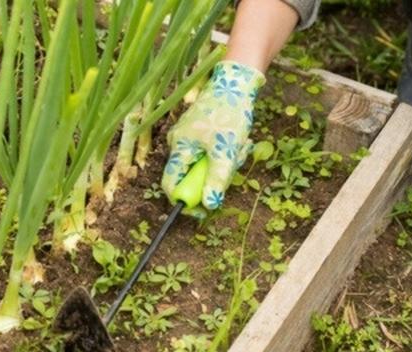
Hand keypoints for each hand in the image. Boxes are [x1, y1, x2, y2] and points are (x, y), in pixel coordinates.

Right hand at [161, 60, 264, 213]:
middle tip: (233, 166)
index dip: (185, 201)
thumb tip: (209, 204)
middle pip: (192, 175)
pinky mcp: (201, 132)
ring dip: (225, 162)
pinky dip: (226, 151)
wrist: (236, 82)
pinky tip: (237, 139)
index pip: (171, 184)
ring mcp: (190, 137)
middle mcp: (179, 142)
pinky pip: (212, 152)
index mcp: (180, 147)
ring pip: (206, 164)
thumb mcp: (226, 150)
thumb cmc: (228, 113)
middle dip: (215, 175)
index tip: (204, 209)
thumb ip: (216, 178)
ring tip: (240, 147)